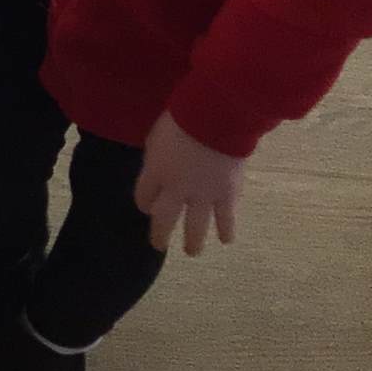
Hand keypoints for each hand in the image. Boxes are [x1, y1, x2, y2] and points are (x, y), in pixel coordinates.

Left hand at [134, 111, 245, 256]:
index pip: (143, 197)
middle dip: (160, 235)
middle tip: (158, 246)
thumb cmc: (182, 118)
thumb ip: (157, 157)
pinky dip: (226, 230)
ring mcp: (203, 195)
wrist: (215, 118)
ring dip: (193, 242)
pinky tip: (226, 239)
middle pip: (164, 219)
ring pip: (195, 227)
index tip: (147, 206)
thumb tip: (158, 167)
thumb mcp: (157, 136)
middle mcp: (176, 190)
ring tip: (192, 252)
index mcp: (155, 172)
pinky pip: (226, 219)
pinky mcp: (227, 195)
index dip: (144, 203)